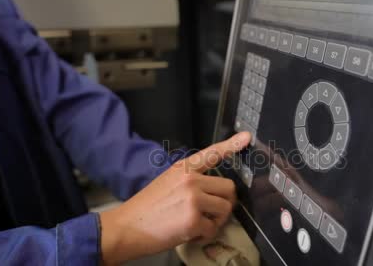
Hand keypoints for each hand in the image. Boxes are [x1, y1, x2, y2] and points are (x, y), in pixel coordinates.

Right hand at [99, 131, 250, 264]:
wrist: (125, 228)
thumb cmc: (146, 209)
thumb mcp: (167, 183)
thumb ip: (190, 181)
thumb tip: (214, 191)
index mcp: (183, 169)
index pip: (211, 153)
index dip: (231, 145)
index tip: (247, 137)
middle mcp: (190, 180)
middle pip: (228, 188)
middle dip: (223, 204)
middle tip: (210, 214)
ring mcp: (193, 198)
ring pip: (225, 209)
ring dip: (215, 221)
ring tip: (196, 225)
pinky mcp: (194, 219)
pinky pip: (213, 229)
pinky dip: (204, 236)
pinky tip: (189, 234)